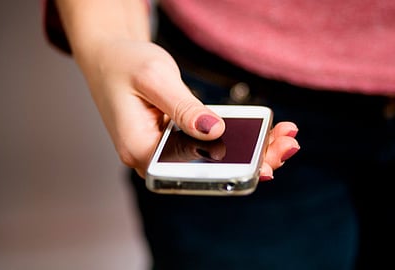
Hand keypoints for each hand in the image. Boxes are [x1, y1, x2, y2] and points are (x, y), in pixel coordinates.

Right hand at [78, 39, 298, 177]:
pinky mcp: (174, 139)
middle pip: (206, 172)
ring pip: (210, 160)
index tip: (266, 165)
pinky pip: (208, 145)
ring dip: (249, 151)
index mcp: (138, 150)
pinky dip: (235, 138)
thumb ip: (183, 107)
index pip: (189, 174)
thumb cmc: (123, 63)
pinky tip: (264, 133)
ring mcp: (163, 149)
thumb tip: (214, 131)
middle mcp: (151, 157)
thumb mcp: (154, 78)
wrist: (108, 55)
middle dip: (251, 162)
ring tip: (284, 138)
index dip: (230, 174)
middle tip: (287, 146)